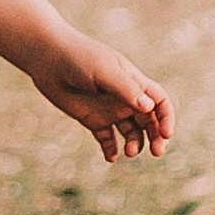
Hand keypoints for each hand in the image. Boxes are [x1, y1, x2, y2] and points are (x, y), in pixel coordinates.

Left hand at [27, 28, 172, 163]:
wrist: (47, 58)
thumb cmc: (78, 58)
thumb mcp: (104, 71)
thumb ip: (125, 89)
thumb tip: (148, 108)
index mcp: (133, 83)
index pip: (160, 102)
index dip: (167, 118)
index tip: (166, 134)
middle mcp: (125, 98)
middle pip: (150, 122)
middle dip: (157, 137)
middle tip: (156, 152)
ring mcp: (109, 110)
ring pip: (131, 133)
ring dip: (135, 144)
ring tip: (128, 152)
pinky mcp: (92, 119)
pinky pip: (107, 139)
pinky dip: (111, 149)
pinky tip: (110, 156)